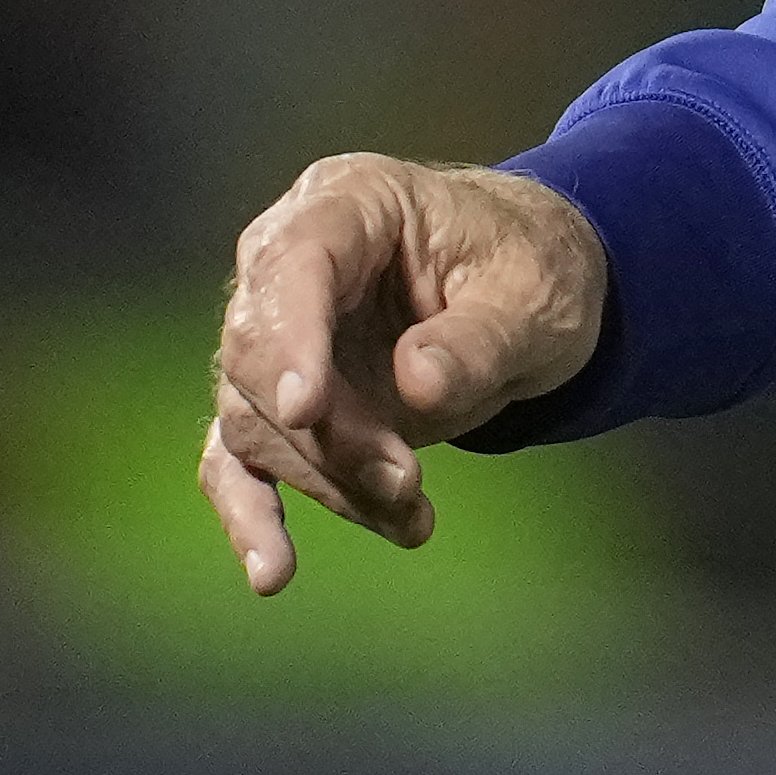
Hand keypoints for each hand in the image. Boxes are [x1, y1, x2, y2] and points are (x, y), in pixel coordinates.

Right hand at [198, 155, 608, 594]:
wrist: (529, 289)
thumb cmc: (530, 268)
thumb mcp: (535, 296)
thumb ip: (478, 340)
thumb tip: (416, 388)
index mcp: (350, 202)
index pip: (294, 263)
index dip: (291, 337)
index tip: (309, 408)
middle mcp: (289, 261)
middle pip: (262, 352)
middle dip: (331, 432)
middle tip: (406, 480)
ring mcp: (277, 335)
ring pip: (260, 420)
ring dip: (330, 481)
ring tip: (413, 517)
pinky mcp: (280, 402)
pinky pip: (241, 460)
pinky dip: (253, 516)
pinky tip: (272, 572)